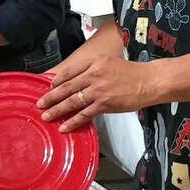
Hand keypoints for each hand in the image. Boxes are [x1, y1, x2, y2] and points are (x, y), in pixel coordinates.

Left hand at [36, 55, 159, 131]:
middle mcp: (93, 74)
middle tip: (39, 104)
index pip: (68, 72)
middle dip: (50, 97)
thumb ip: (90, 69)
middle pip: (66, 87)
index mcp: (93, 62)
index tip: (47, 88)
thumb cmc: (130, 72)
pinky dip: (72, 121)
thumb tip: (72, 80)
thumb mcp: (107, 62)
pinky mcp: (105, 104)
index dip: (56, 81)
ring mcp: (99, 90)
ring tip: (46, 116)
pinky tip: (64, 126)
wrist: (150, 81)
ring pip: (72, 101)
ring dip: (57, 110)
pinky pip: (85, 114)